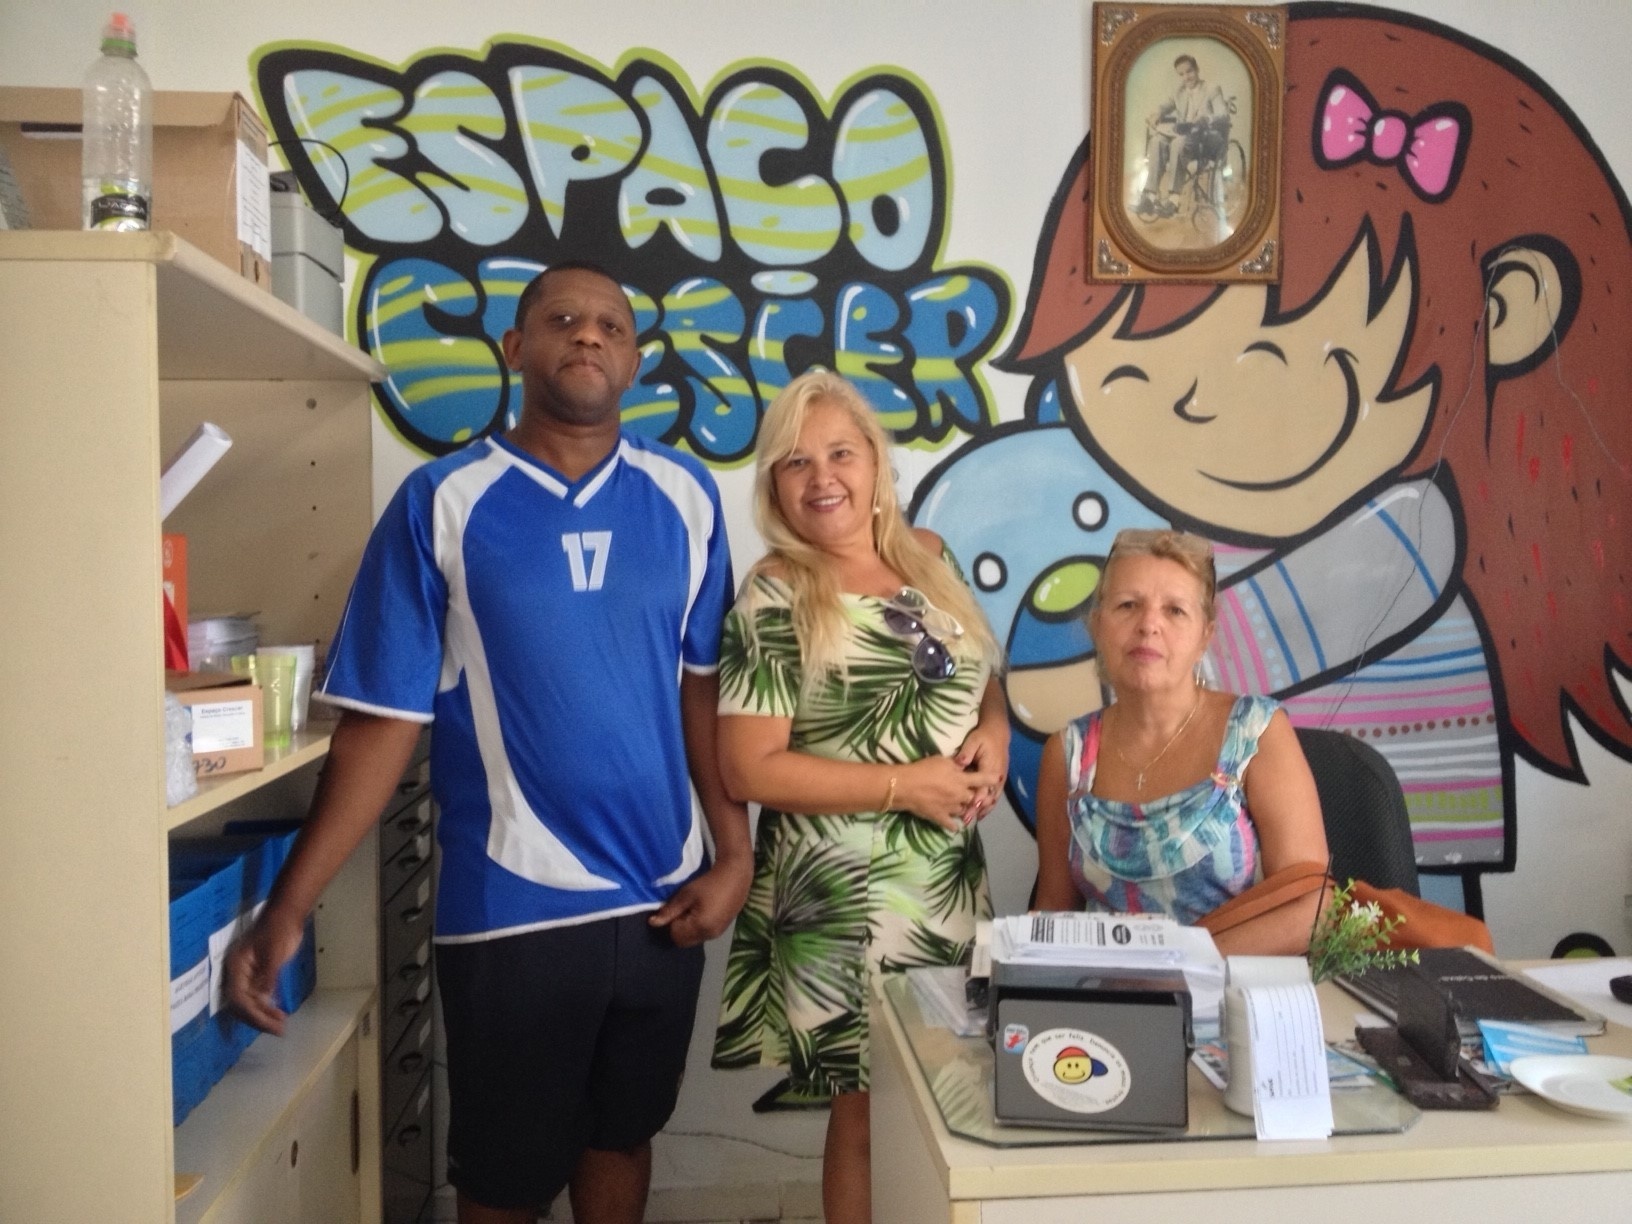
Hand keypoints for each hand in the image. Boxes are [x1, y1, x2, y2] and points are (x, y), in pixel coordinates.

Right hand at [223, 907, 305, 1035]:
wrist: (287, 915)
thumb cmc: (279, 929)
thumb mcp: (275, 951)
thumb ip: (268, 974)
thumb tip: (263, 997)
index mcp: (237, 966)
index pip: (239, 998)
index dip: (253, 1014)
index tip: (270, 1024)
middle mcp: (238, 974)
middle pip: (242, 1004)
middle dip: (258, 1019)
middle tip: (278, 1031)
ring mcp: (248, 975)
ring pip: (250, 1002)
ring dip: (263, 1015)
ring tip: (281, 1026)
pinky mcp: (259, 975)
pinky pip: (258, 996)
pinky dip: (267, 1007)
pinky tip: (278, 1015)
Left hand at [648, 852, 752, 946]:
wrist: (736, 875)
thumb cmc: (709, 883)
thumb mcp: (686, 895)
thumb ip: (669, 911)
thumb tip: (653, 923)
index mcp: (700, 927)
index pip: (675, 936)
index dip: (673, 922)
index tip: (678, 908)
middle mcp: (709, 935)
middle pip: (685, 941)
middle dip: (680, 928)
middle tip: (685, 908)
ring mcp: (718, 933)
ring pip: (694, 938)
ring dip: (690, 928)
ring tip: (696, 908)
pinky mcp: (723, 929)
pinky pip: (704, 934)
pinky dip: (700, 926)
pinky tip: (705, 909)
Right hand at [898, 756, 1000, 832]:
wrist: (906, 786)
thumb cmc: (923, 769)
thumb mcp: (941, 760)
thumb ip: (955, 765)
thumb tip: (962, 766)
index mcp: (961, 780)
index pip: (981, 779)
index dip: (990, 779)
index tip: (998, 778)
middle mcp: (960, 795)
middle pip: (974, 798)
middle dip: (976, 796)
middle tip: (975, 795)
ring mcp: (951, 808)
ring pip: (964, 811)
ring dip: (965, 809)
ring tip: (964, 808)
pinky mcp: (940, 818)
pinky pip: (951, 825)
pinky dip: (954, 826)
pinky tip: (955, 826)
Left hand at [955, 724, 1008, 826]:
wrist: (998, 733)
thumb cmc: (983, 737)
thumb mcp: (973, 741)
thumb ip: (966, 753)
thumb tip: (959, 763)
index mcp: (989, 767)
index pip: (982, 787)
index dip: (975, 799)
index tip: (967, 809)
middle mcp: (996, 776)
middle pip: (987, 797)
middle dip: (977, 809)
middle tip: (967, 820)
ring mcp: (999, 779)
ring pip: (992, 798)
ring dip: (983, 809)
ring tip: (973, 820)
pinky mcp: (999, 780)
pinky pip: (994, 796)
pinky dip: (988, 805)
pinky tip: (981, 813)